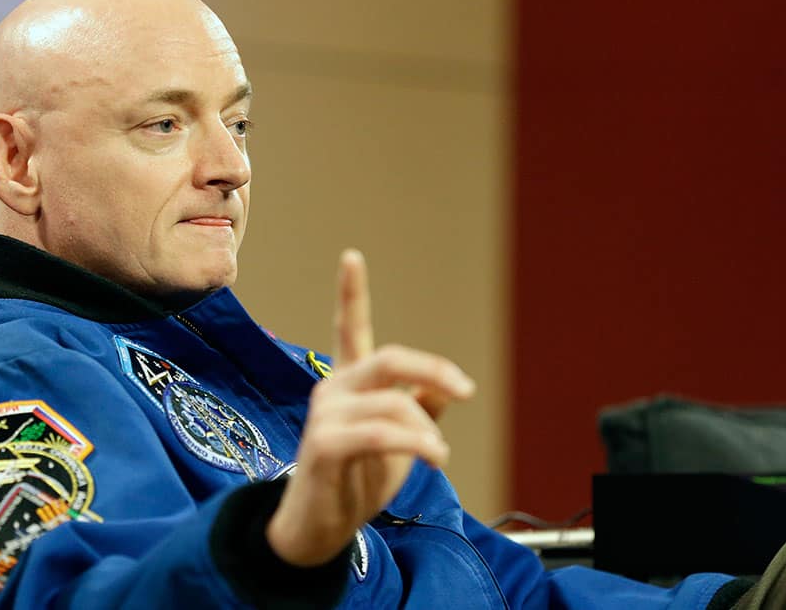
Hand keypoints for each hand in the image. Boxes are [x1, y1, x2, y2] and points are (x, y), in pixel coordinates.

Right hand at [266, 249, 474, 566]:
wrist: (320, 529)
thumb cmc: (358, 481)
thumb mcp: (401, 443)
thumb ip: (419, 410)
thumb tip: (448, 387)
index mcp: (349, 383)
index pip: (350, 329)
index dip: (351, 292)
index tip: (352, 256)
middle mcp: (333, 389)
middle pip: (389, 358)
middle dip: (433, 370)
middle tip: (465, 390)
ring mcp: (325, 415)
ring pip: (393, 403)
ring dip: (426, 431)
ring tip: (438, 456)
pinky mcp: (323, 445)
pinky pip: (380, 433)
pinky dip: (414, 444)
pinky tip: (433, 457)